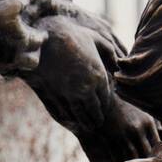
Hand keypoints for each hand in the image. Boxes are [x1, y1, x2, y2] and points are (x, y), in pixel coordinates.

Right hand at [30, 14, 120, 130]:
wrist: (44, 39)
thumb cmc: (71, 35)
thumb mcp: (96, 38)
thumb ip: (110, 52)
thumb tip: (117, 65)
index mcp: (98, 76)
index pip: (106, 99)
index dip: (105, 105)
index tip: (104, 108)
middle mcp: (86, 90)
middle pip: (95, 111)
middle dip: (97, 118)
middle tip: (98, 122)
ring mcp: (70, 95)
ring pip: (81, 116)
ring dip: (85, 122)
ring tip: (88, 126)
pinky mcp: (55, 97)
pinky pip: (65, 114)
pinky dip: (70, 119)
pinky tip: (72, 120)